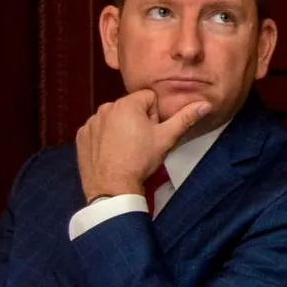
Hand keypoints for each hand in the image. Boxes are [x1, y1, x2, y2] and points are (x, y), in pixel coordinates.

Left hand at [74, 89, 209, 203]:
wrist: (112, 187)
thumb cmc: (140, 160)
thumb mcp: (166, 138)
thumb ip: (185, 118)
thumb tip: (205, 104)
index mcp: (127, 103)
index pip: (149, 98)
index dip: (155, 116)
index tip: (152, 133)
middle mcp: (106, 107)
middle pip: (131, 107)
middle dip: (138, 121)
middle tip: (141, 143)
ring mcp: (91, 122)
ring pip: (114, 118)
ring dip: (121, 128)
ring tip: (126, 149)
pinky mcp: (82, 135)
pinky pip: (98, 129)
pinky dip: (105, 137)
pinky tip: (111, 152)